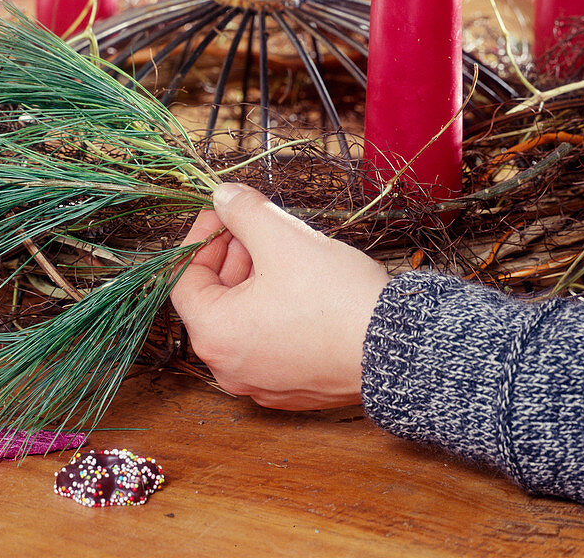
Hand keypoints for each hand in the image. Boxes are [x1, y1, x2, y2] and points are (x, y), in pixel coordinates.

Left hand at [171, 183, 389, 409]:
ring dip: (255, 279)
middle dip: (232, 255)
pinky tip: (303, 285)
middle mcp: (229, 369)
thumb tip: (223, 196)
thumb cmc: (337, 299)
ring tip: (286, 252)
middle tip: (258, 227)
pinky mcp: (292, 388)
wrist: (398, 349)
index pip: (184, 278)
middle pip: (213, 299)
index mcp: (215, 335)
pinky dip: (274, 309)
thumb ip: (244, 211)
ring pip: (242, 319)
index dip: (201, 236)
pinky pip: (268, 340)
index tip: (224, 213)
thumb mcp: (284, 238)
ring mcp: (261, 383)